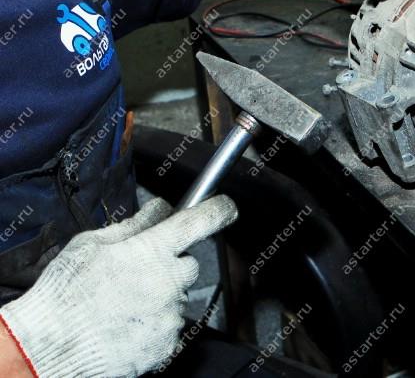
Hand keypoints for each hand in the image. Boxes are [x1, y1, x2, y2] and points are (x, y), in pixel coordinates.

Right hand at [0, 196, 237, 377]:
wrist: (47, 349)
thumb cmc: (64, 294)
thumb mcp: (91, 245)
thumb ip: (134, 226)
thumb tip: (160, 209)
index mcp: (152, 250)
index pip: (200, 221)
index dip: (218, 210)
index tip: (226, 207)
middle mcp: (169, 281)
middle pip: (189, 264)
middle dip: (171, 265)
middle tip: (137, 273)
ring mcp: (170, 314)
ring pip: (178, 298)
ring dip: (160, 297)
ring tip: (122, 305)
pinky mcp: (167, 344)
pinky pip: (170, 327)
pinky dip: (154, 325)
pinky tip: (125, 325)